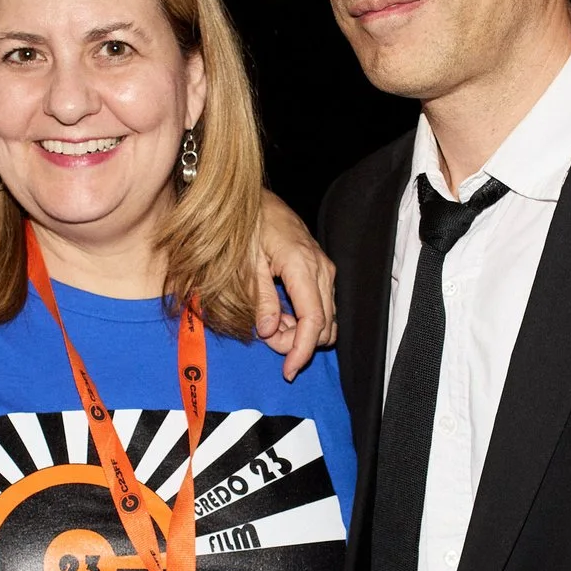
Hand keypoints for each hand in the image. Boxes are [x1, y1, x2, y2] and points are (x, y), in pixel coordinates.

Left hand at [252, 192, 336, 380]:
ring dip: (301, 331)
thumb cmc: (248, 226)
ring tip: (269, 322)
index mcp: (302, 267)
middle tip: (266, 339)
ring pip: (326, 318)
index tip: (289, 370)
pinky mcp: (322, 271)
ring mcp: (325, 270)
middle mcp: (321, 270)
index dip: (302, 351)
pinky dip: (304, 318)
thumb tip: (267, 331)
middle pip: (324, 325)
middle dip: (298, 343)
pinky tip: (280, 312)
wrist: (257, 200)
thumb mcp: (244, 264)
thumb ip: (259, 299)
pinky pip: (321, 305)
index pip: (314, 322)